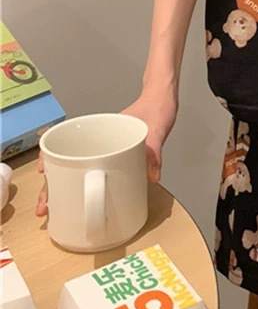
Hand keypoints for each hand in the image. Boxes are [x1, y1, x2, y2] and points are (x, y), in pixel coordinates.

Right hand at [34, 88, 178, 217]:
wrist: (164, 100)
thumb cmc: (156, 106)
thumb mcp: (157, 127)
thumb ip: (155, 150)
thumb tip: (152, 176)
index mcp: (100, 129)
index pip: (65, 141)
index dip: (50, 158)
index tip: (43, 174)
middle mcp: (98, 140)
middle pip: (66, 162)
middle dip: (52, 185)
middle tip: (45, 206)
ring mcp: (105, 149)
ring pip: (78, 170)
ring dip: (66, 189)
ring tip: (56, 209)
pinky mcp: (117, 157)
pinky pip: (97, 172)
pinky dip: (88, 186)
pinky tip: (86, 200)